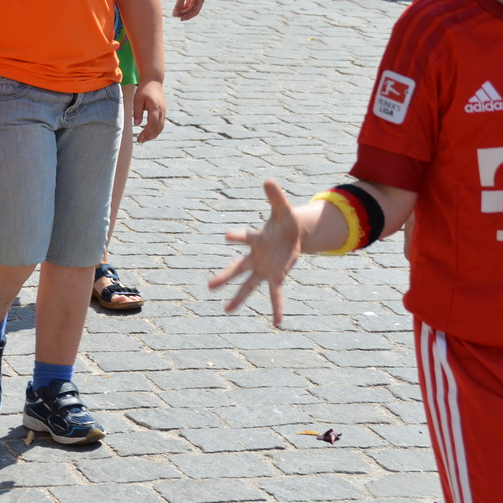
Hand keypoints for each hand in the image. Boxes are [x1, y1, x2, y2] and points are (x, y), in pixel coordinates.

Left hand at [133, 79, 165, 143]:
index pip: (152, 124)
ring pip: (161, 127)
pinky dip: (156, 130)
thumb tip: (136, 125)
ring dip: (153, 135)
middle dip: (149, 136)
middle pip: (158, 128)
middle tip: (140, 141)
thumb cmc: (144, 89)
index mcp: (155, 107)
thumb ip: (137, 112)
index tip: (139, 138)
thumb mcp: (137, 100)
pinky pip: (161, 124)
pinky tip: (149, 133)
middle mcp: (162, 111)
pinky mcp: (163, 112)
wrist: (153, 81)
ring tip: (144, 139)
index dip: (146, 132)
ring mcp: (164, 111)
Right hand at [212, 179, 301, 325]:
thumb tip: (268, 180)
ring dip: (239, 298)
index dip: (237, 236)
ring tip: (226, 311)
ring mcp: (264, 268)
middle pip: (238, 268)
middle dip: (225, 277)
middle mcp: (255, 256)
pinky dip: (277, 307)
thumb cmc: (284, 221)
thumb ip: (275, 196)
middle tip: (210, 286)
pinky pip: (275, 293)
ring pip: (249, 285)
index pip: (245, 238)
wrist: (292, 234)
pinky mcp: (276, 276)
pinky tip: (278, 322)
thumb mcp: (283, 209)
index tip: (226, 236)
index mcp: (256, 238)